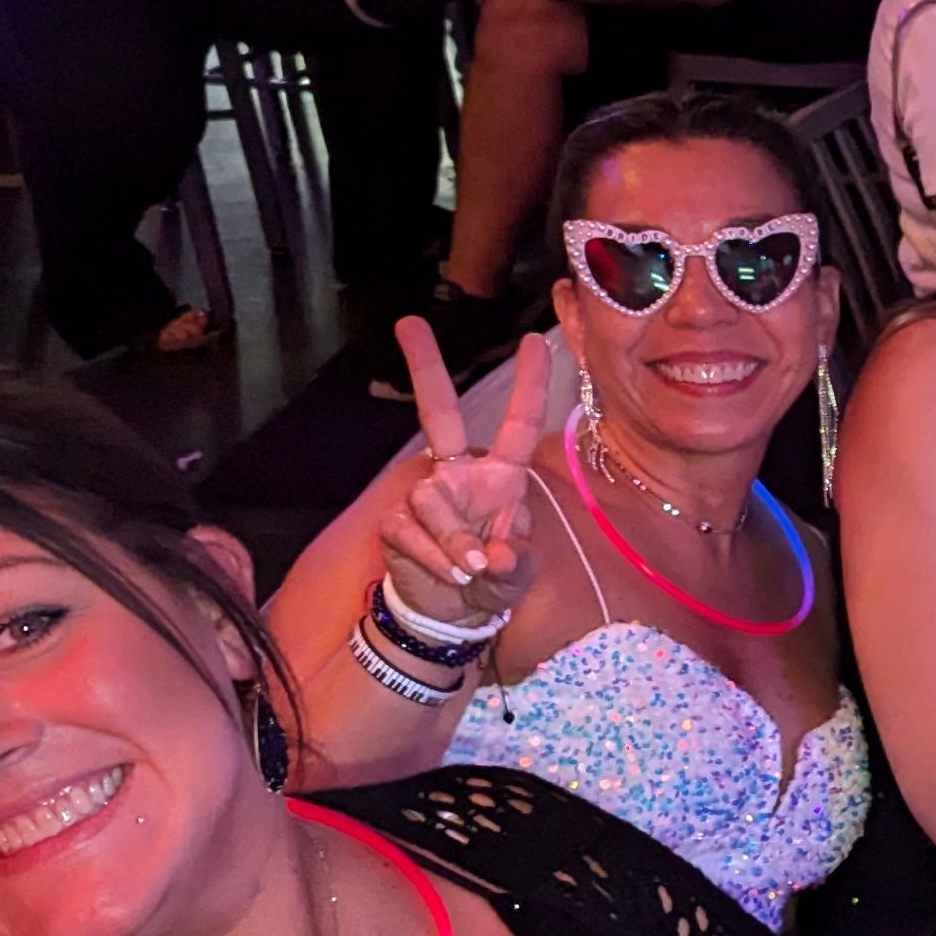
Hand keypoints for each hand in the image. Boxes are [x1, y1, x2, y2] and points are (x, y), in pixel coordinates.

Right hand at [377, 319, 554, 627]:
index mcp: (500, 475)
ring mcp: (426, 493)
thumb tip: (496, 557)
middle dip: (425, 367)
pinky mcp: (397, 519)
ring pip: (434, 501)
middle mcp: (460, 472)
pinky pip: (412, 531)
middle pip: (439, 412)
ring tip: (470, 570)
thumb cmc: (493, 580)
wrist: (450, 613)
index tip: (538, 340)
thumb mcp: (518, 575)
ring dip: (454, 541)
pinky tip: (447, 574)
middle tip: (408, 322)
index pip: (519, 423)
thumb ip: (515, 564)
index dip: (530, 385)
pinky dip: (434, 558)